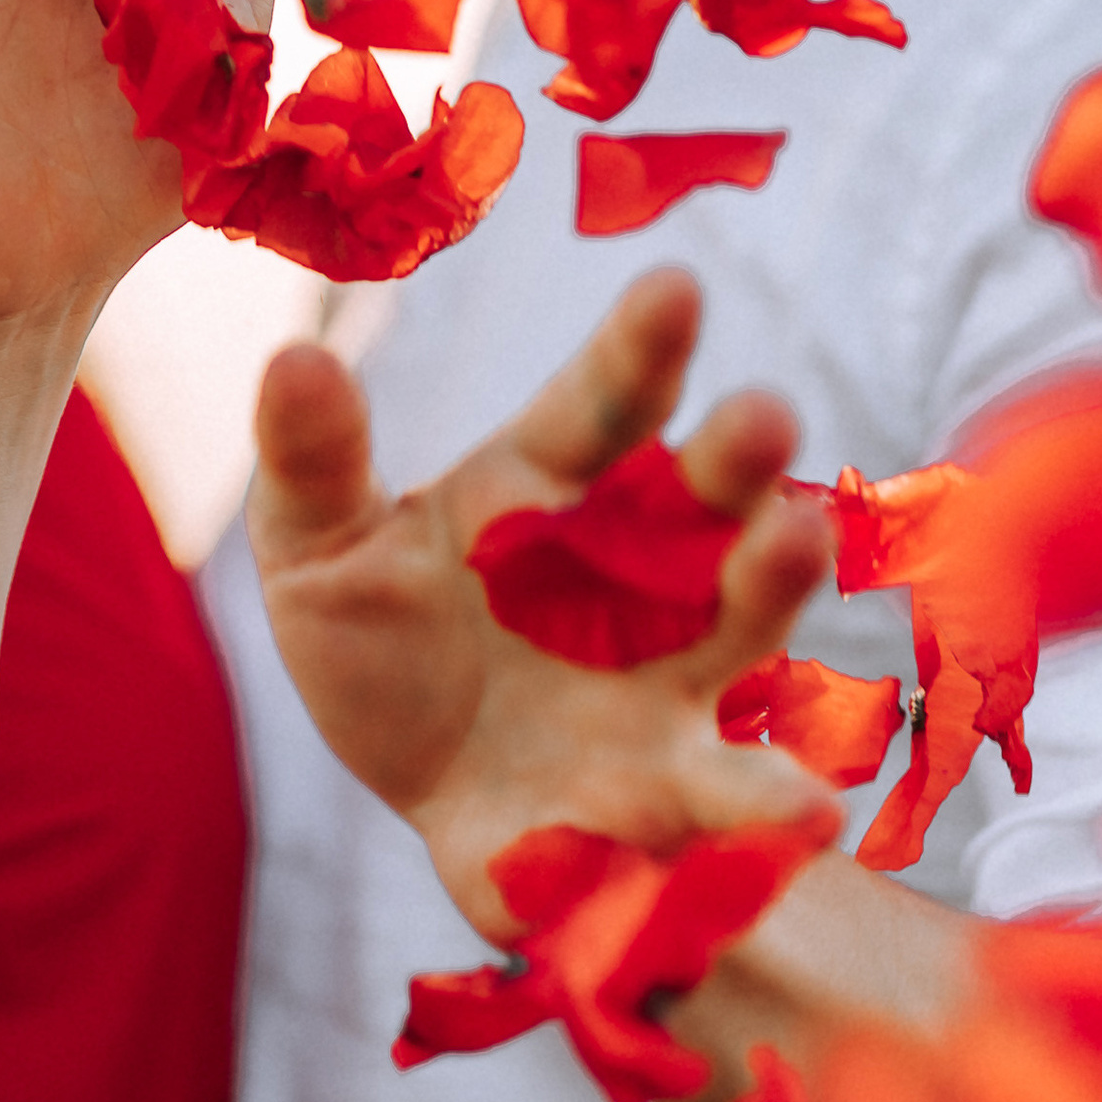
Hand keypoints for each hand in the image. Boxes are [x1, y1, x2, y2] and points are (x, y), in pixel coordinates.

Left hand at [249, 269, 837, 941]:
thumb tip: (294, 361)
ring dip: (773, 595)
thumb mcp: (320, 550)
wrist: (422, 791)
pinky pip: (717, 806)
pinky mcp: (667, 801)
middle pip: (705, 501)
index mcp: (554, 490)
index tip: (674, 286)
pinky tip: (807, 814)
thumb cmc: (384, 641)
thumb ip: (315, 463)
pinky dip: (764, 809)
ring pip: (737, 634)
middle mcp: (641, 573)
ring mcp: (668, 685)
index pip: (603, 405)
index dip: (639, 348)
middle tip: (764, 415)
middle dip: (739, 459)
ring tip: (799, 552)